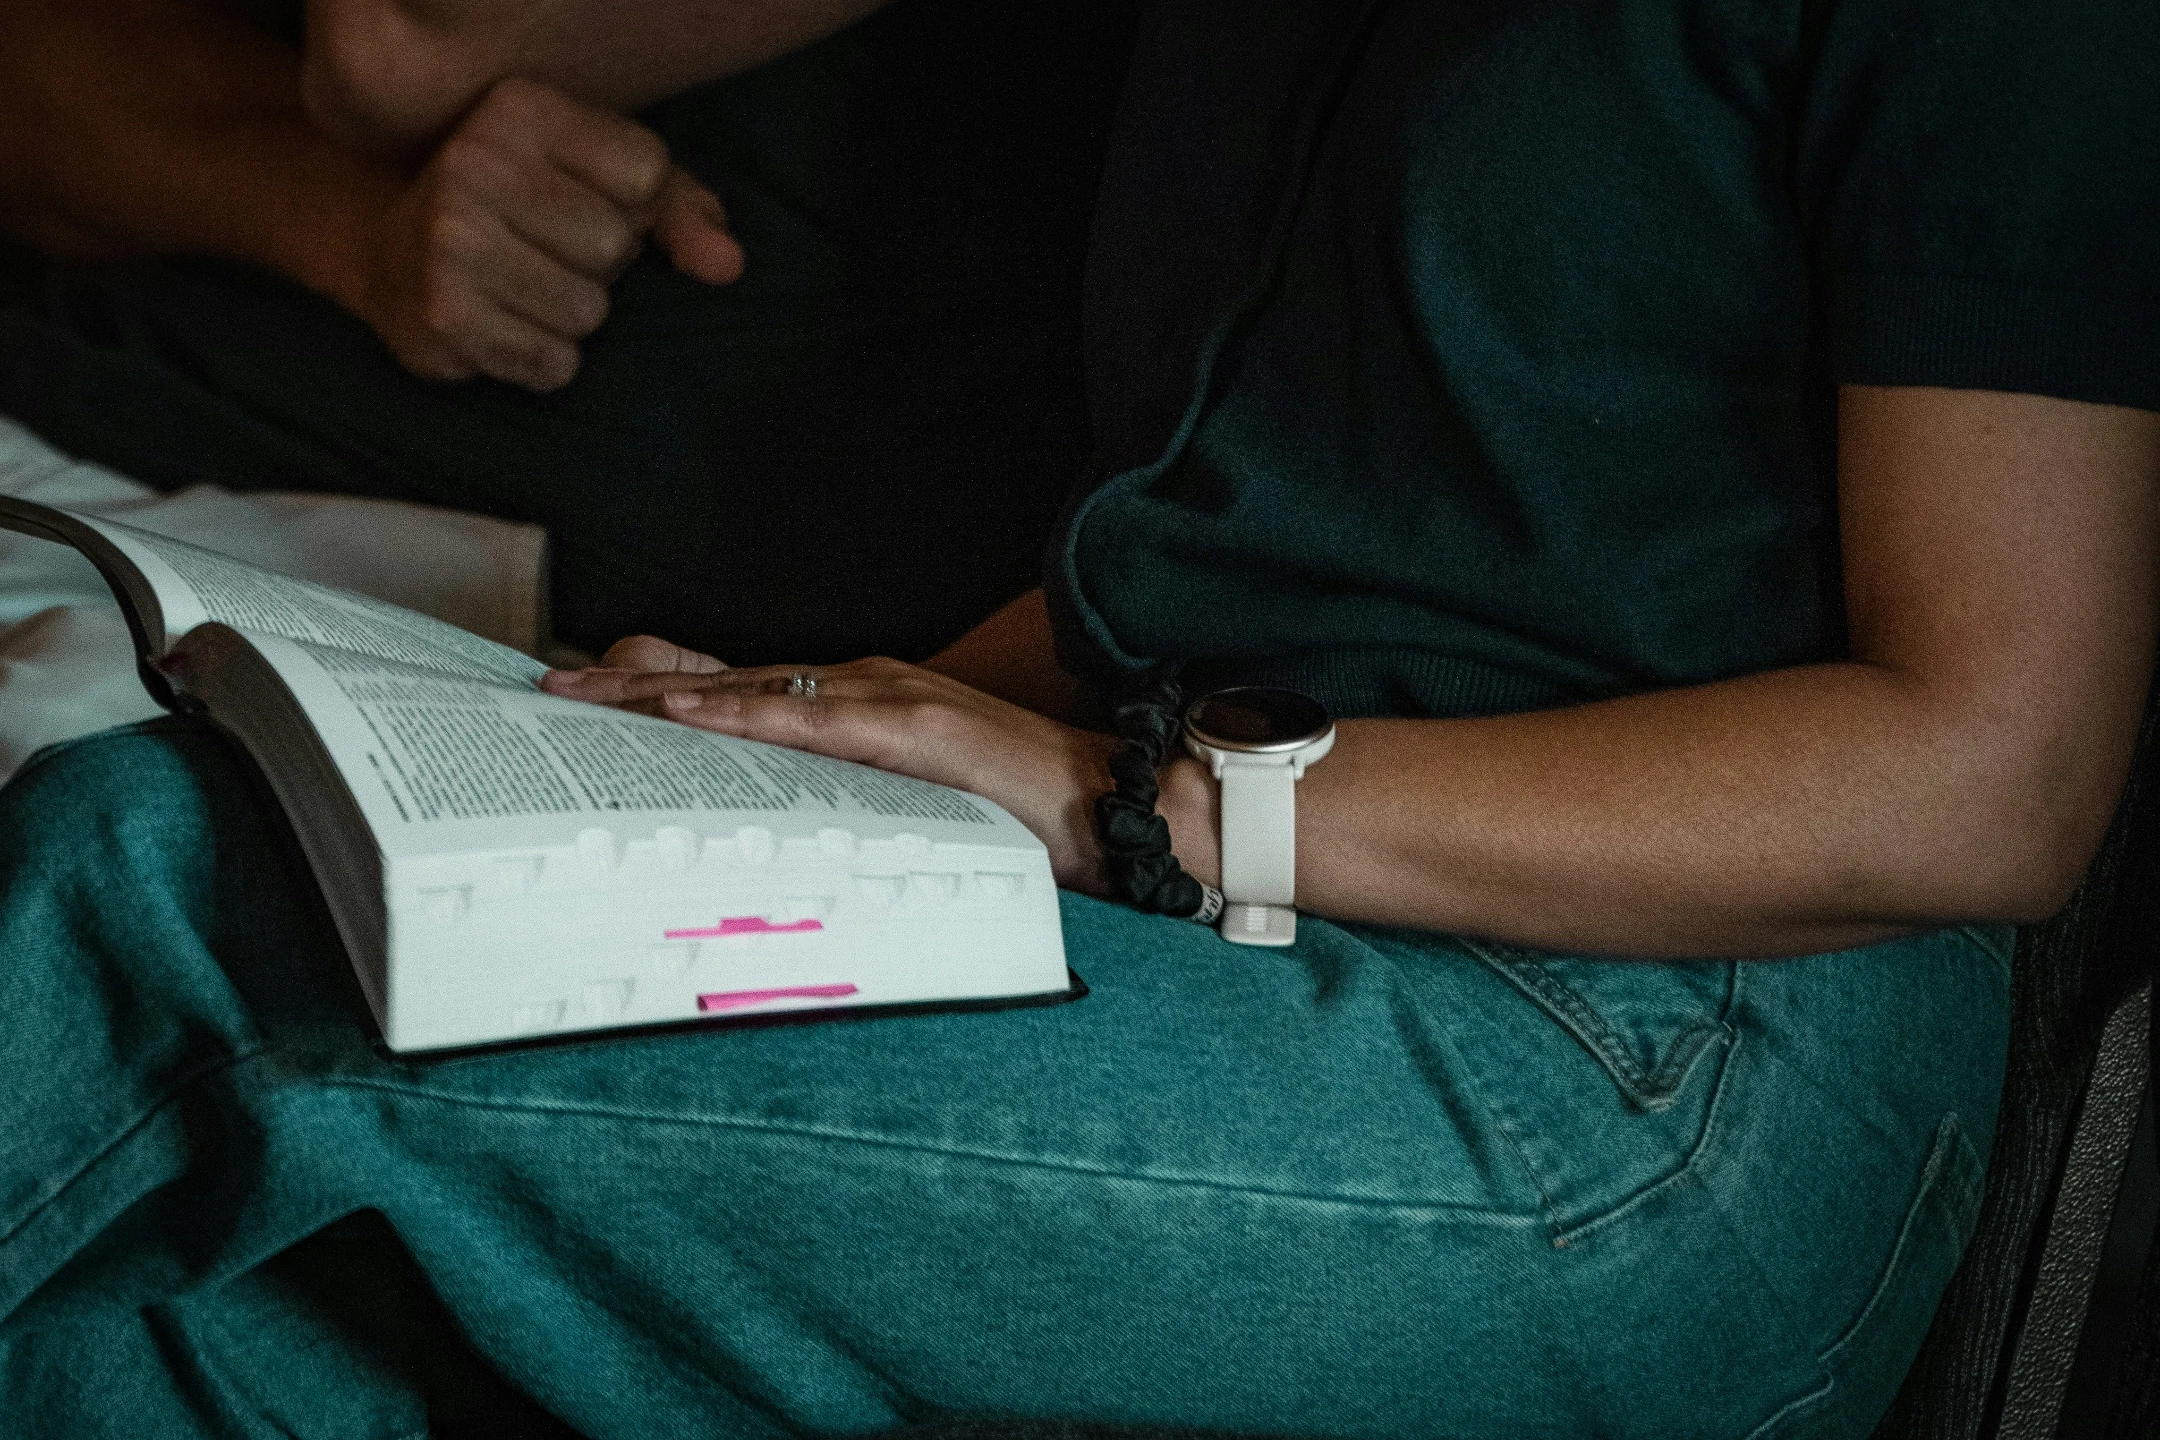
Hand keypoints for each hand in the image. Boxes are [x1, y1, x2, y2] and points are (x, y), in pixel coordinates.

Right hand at [345, 76, 743, 390]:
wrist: (393, 255)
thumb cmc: (529, 211)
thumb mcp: (605, 181)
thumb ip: (682, 211)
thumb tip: (726, 266)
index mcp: (519, 108)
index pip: (645, 173)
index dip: (636, 207)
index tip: (585, 201)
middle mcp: (471, 161)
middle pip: (614, 246)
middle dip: (599, 266)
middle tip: (546, 251)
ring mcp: (447, 242)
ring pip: (587, 313)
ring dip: (572, 317)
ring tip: (524, 288)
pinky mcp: (441, 318)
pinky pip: (553, 365)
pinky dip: (544, 359)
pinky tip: (503, 324)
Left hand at [541, 642, 1119, 891]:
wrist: (1109, 805)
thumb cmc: (1016, 815)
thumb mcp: (908, 806)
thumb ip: (845, 802)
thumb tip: (775, 838)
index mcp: (855, 706)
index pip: (734, 694)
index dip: (653, 692)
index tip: (580, 701)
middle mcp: (859, 684)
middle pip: (720, 682)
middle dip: (627, 688)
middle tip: (545, 693)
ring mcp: (884, 697)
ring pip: (750, 694)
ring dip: (658, 697)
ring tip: (583, 701)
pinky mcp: (911, 727)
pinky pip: (809, 723)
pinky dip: (741, 720)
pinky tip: (684, 718)